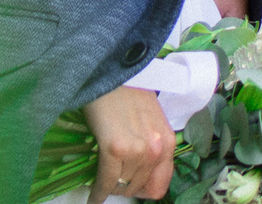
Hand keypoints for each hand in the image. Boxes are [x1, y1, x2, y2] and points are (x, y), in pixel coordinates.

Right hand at [82, 84, 175, 199]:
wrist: (109, 71)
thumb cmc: (126, 91)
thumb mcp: (149, 120)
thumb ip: (150, 145)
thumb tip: (139, 171)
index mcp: (168, 142)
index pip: (159, 185)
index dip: (143, 190)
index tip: (130, 187)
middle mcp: (156, 149)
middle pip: (139, 187)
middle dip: (124, 188)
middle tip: (112, 181)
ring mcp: (137, 150)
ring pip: (122, 186)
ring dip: (111, 188)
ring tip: (101, 182)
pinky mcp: (115, 148)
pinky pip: (106, 181)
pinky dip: (98, 192)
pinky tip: (93, 197)